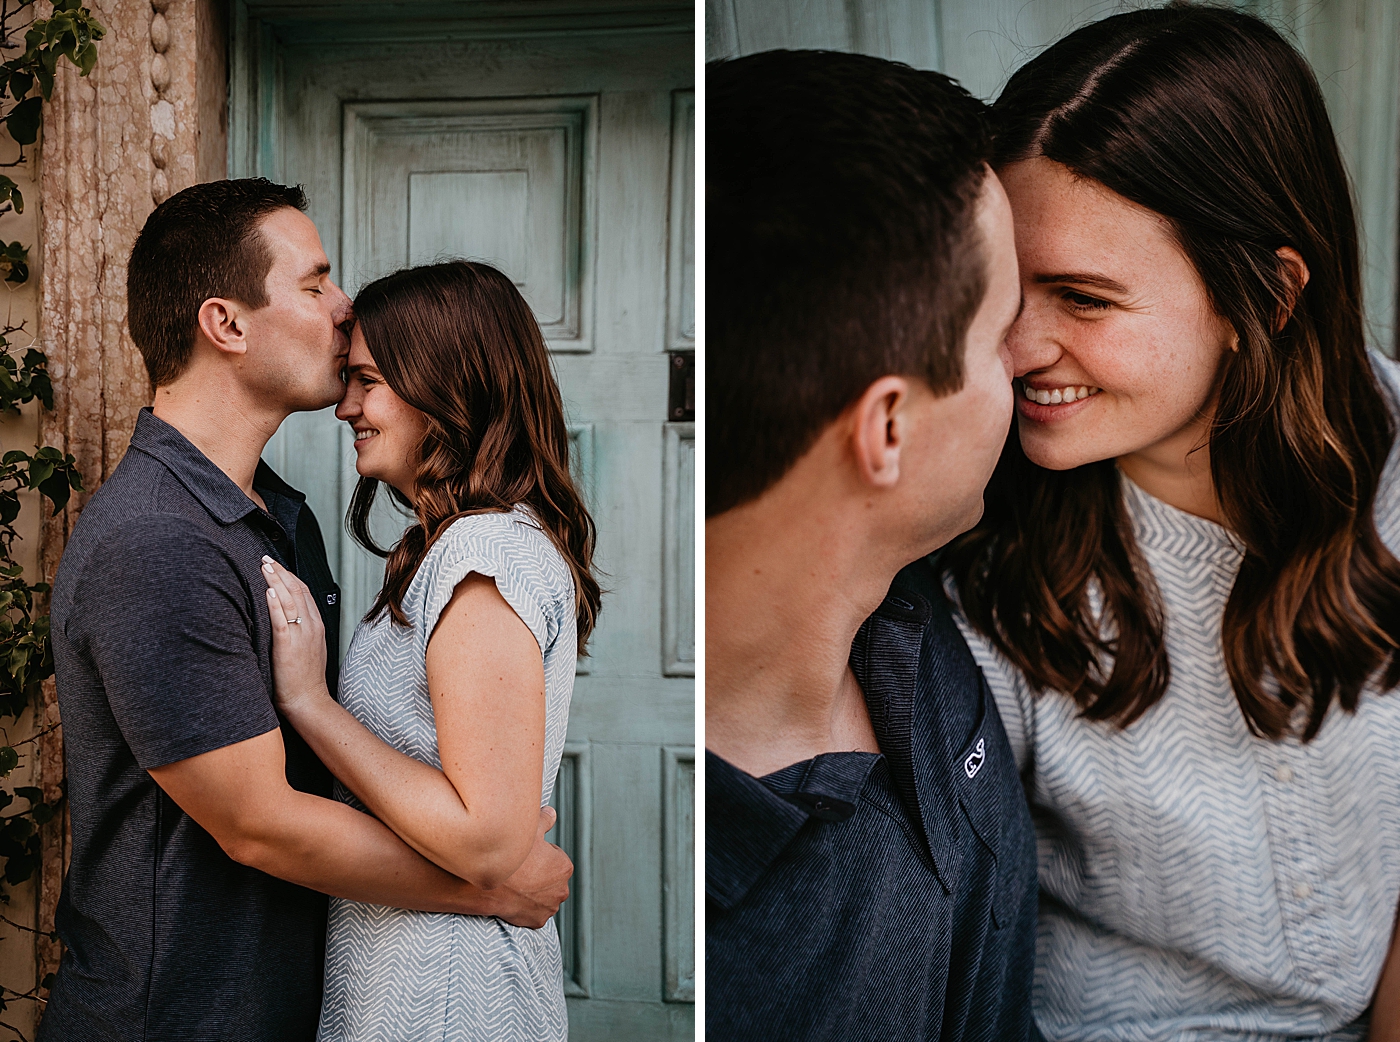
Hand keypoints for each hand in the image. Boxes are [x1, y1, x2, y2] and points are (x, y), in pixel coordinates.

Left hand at [262, 556, 330, 715]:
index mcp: (316, 626)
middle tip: (266, 559)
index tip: (277, 566)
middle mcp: (311, 626)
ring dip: (276, 581)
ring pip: (290, 600)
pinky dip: (275, 604)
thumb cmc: (304, 680)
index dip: (290, 576)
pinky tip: (267, 592)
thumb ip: (299, 632)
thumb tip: (284, 619)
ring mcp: (301, 635)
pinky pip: (282, 620)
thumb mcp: (307, 650)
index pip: (304, 593)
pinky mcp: (288, 645)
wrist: (308, 701)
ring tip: (264, 567)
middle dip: (281, 572)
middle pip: (297, 591)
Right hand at [477, 806, 572, 928]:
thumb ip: (545, 819)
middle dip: (539, 874)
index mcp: (564, 867)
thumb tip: (551, 814)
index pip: (555, 857)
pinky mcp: (536, 921)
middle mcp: (562, 890)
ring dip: (533, 891)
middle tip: (520, 869)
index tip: (526, 855)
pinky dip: (526, 906)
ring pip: (543, 896)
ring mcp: (549, 908)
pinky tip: (514, 896)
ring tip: (515, 883)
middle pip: (551, 878)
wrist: (485, 884)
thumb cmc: (509, 856)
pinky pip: (533, 912)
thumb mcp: (529, 828)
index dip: (539, 854)